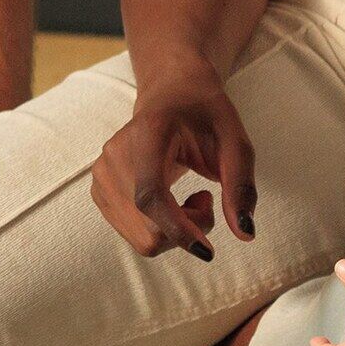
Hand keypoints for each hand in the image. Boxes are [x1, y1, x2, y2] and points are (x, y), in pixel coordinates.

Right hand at [88, 43, 257, 261]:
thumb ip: (241, 186)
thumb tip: (245, 234)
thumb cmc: (205, 116)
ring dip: (174, 232)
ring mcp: (101, 174)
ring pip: (142, 238)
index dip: (178, 230)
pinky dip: (159, 230)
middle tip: (206, 201)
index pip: (151, 195)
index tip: (208, 250)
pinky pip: (134, 235)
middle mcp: (114, 156)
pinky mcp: (99, 191)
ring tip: (187, 198)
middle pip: (149, 228)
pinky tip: (170, 202)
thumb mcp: (236, 143)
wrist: (170, 95)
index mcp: (147, 135)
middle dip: (187, 230)